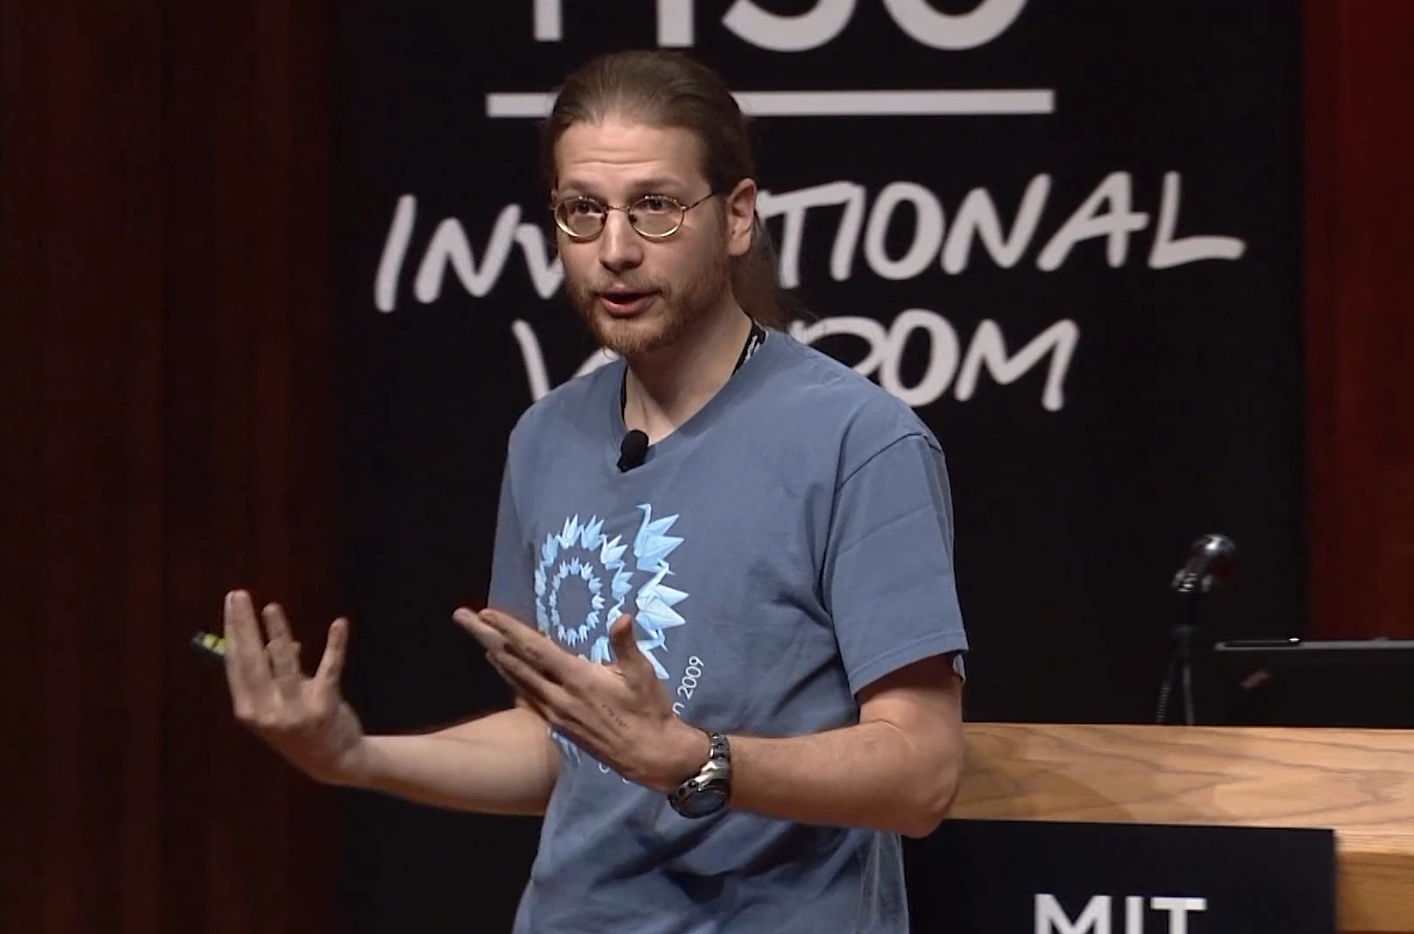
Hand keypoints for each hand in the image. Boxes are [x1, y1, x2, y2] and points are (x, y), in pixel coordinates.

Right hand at [223, 590, 367, 786]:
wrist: (334, 760)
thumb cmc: (300, 728)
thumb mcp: (278, 707)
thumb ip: (275, 677)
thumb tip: (282, 642)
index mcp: (249, 710)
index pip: (236, 664)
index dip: (233, 631)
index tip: (231, 604)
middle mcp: (267, 711)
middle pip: (253, 660)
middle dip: (244, 625)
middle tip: (239, 595)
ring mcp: (296, 710)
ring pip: (285, 662)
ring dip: (278, 631)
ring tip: (271, 608)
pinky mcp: (325, 706)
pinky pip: (331, 668)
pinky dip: (336, 644)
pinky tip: (339, 624)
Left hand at [455, 607, 705, 792]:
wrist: (649, 755)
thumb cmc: (649, 711)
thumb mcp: (643, 674)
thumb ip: (626, 645)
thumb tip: (622, 617)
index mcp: (578, 679)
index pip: (536, 649)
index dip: (510, 629)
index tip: (487, 612)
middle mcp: (559, 696)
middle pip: (515, 662)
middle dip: (487, 637)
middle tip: (463, 617)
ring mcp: (555, 713)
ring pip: (517, 681)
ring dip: (496, 658)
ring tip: (478, 640)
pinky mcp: (558, 725)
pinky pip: (527, 697)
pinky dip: (512, 680)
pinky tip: (506, 673)